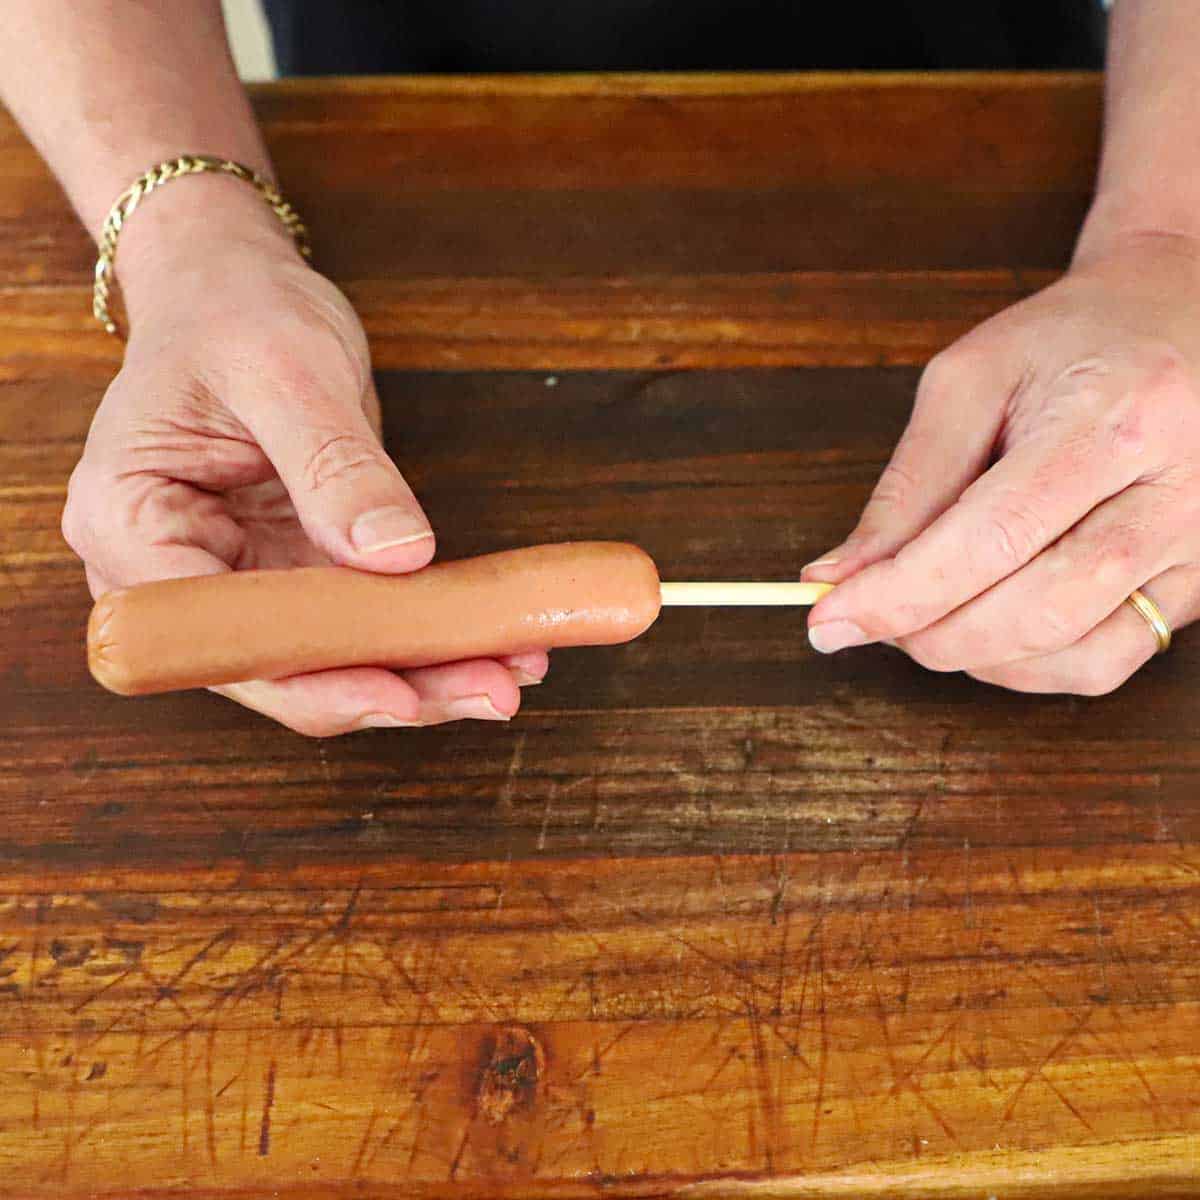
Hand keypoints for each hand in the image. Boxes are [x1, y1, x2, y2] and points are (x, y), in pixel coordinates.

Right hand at [62, 185, 546, 733]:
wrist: (234, 287)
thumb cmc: (234, 310)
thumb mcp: (286, 369)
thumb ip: (335, 466)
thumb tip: (397, 554)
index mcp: (129, 524)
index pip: (212, 638)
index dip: (308, 680)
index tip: (400, 692)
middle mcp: (171, 573)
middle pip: (279, 668)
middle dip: (388, 690)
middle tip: (493, 694)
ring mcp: (235, 578)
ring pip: (328, 660)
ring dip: (421, 674)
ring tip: (512, 670)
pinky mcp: (290, 571)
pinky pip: (357, 622)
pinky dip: (423, 635)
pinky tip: (494, 639)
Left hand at [803, 233, 1199, 694]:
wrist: (1183, 318)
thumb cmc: (1072, 341)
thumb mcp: (972, 381)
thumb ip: (909, 484)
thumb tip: (839, 575)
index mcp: (1116, 419)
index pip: (993, 538)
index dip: (900, 594)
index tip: (828, 620)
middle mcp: (1178, 491)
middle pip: (1037, 609)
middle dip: (930, 633)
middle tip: (870, 619)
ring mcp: (1199, 544)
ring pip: (1075, 653)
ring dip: (974, 656)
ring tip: (924, 617)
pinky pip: (1108, 662)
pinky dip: (1028, 668)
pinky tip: (986, 631)